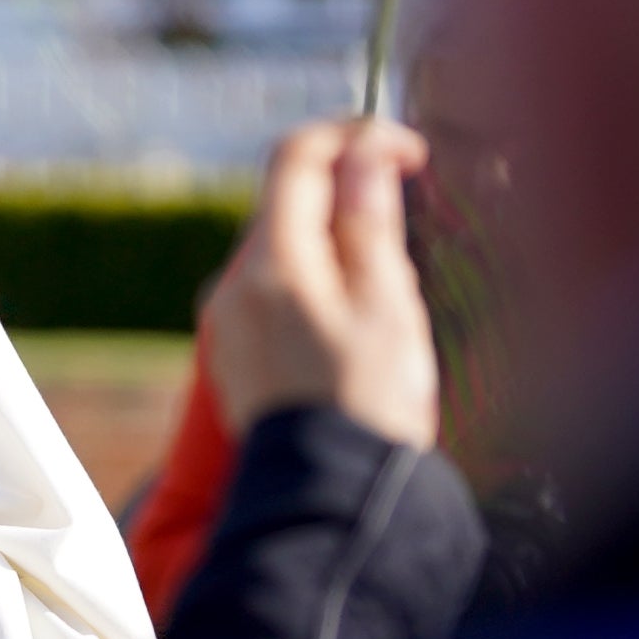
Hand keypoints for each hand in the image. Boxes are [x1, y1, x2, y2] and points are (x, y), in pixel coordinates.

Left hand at [205, 118, 441, 446]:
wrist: (330, 500)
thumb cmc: (370, 406)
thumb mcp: (388, 306)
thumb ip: (369, 224)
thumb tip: (363, 154)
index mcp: (271, 265)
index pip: (296, 157)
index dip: (354, 138)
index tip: (408, 154)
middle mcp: (233, 285)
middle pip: (286, 200)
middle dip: (347, 190)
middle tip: (411, 217)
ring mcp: (228, 321)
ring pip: (282, 246)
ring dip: (334, 238)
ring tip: (393, 284)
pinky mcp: (235, 353)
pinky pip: (274, 290)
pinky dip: (315, 279)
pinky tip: (357, 320)